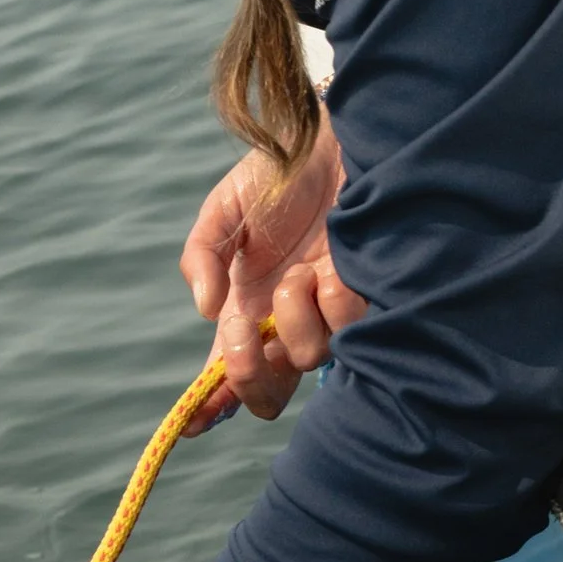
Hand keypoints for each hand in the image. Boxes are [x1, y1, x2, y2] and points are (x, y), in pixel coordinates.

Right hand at [179, 118, 363, 419]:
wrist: (340, 138)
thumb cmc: (279, 173)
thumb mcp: (225, 210)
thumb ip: (201, 257)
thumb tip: (206, 311)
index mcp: (246, 311)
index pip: (226, 377)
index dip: (208, 408)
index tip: (193, 423)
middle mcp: (285, 324)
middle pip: (268, 396)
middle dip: (249, 373)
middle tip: (245, 328)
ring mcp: (328, 317)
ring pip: (306, 358)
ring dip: (293, 317)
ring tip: (299, 271)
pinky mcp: (368, 302)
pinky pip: (347, 328)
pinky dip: (332, 301)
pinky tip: (330, 268)